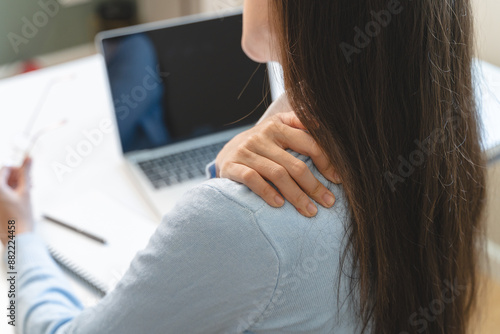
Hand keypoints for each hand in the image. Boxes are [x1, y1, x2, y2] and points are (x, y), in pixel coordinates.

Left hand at [0, 157, 34, 244]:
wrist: (18, 237)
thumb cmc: (21, 217)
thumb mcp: (26, 192)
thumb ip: (26, 173)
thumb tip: (28, 158)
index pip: (6, 169)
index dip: (19, 170)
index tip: (27, 176)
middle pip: (4, 178)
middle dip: (18, 179)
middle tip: (30, 185)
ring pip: (4, 187)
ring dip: (16, 187)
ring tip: (27, 193)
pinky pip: (2, 197)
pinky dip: (11, 195)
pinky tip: (21, 200)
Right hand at [216, 112, 340, 216]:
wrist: (226, 152)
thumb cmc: (261, 144)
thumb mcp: (278, 127)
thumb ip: (299, 123)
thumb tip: (324, 126)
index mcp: (278, 126)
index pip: (308, 143)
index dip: (326, 162)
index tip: (338, 180)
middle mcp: (262, 136)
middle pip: (295, 164)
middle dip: (314, 186)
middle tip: (328, 202)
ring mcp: (245, 151)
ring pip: (277, 174)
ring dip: (296, 196)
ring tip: (310, 211)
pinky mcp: (231, 166)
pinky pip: (252, 179)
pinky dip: (267, 192)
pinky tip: (280, 205)